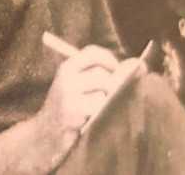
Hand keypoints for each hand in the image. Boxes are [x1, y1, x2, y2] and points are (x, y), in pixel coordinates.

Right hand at [34, 45, 118, 163]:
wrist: (47, 131)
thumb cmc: (67, 104)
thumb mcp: (74, 83)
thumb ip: (97, 71)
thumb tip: (137, 64)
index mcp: (66, 67)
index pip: (92, 52)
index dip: (109, 59)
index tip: (116, 69)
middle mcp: (66, 78)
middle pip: (101, 74)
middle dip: (111, 85)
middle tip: (108, 93)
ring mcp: (69, 96)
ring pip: (102, 92)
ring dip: (106, 101)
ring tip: (96, 107)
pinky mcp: (74, 113)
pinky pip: (98, 107)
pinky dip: (101, 112)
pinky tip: (93, 117)